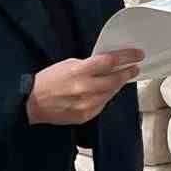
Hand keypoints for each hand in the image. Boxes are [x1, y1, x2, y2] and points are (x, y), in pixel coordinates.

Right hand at [26, 49, 142, 124]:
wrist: (32, 103)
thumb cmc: (48, 81)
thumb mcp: (67, 65)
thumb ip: (88, 65)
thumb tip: (106, 65)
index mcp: (79, 71)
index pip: (109, 61)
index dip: (126, 57)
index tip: (137, 54)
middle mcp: (85, 88)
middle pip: (115, 79)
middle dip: (127, 72)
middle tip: (134, 68)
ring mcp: (87, 104)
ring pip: (111, 93)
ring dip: (117, 85)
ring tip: (121, 78)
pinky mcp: (86, 115)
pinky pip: (102, 104)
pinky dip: (106, 96)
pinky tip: (105, 91)